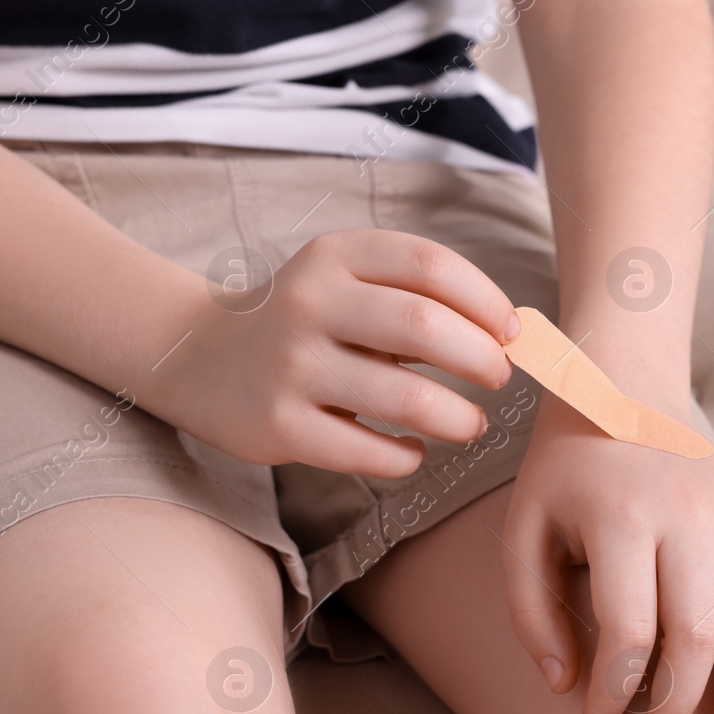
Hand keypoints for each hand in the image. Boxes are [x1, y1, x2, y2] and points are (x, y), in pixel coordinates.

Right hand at [157, 230, 519, 476]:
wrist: (200, 357)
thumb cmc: (305, 321)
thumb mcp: (345, 282)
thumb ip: (413, 296)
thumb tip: (507, 336)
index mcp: (334, 256)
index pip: (430, 265)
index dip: (487, 300)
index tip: (513, 331)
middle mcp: (309, 303)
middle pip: (425, 327)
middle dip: (482, 359)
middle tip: (499, 379)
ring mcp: (291, 367)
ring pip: (405, 400)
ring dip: (459, 418)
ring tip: (472, 424)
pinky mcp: (279, 426)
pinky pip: (367, 452)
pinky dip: (407, 457)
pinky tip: (414, 452)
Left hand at [501, 395, 713, 713]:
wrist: (616, 390)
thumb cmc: (560, 478)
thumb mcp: (521, 533)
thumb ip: (530, 611)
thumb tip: (565, 686)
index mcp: (619, 518)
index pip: (627, 629)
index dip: (614, 690)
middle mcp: (686, 511)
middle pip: (697, 631)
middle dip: (678, 705)